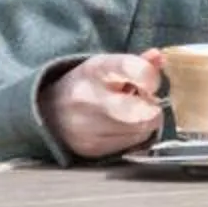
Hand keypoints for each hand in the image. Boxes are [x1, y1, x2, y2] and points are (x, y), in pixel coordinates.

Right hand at [46, 50, 165, 158]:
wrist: (49, 112)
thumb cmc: (86, 86)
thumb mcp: (107, 66)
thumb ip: (137, 63)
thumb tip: (158, 58)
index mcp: (95, 70)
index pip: (129, 67)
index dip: (149, 76)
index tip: (152, 82)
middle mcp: (87, 97)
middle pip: (142, 111)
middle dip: (151, 108)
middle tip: (143, 102)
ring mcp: (87, 126)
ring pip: (142, 129)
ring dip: (144, 122)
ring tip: (128, 113)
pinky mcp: (92, 147)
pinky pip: (132, 144)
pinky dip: (133, 136)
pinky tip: (119, 126)